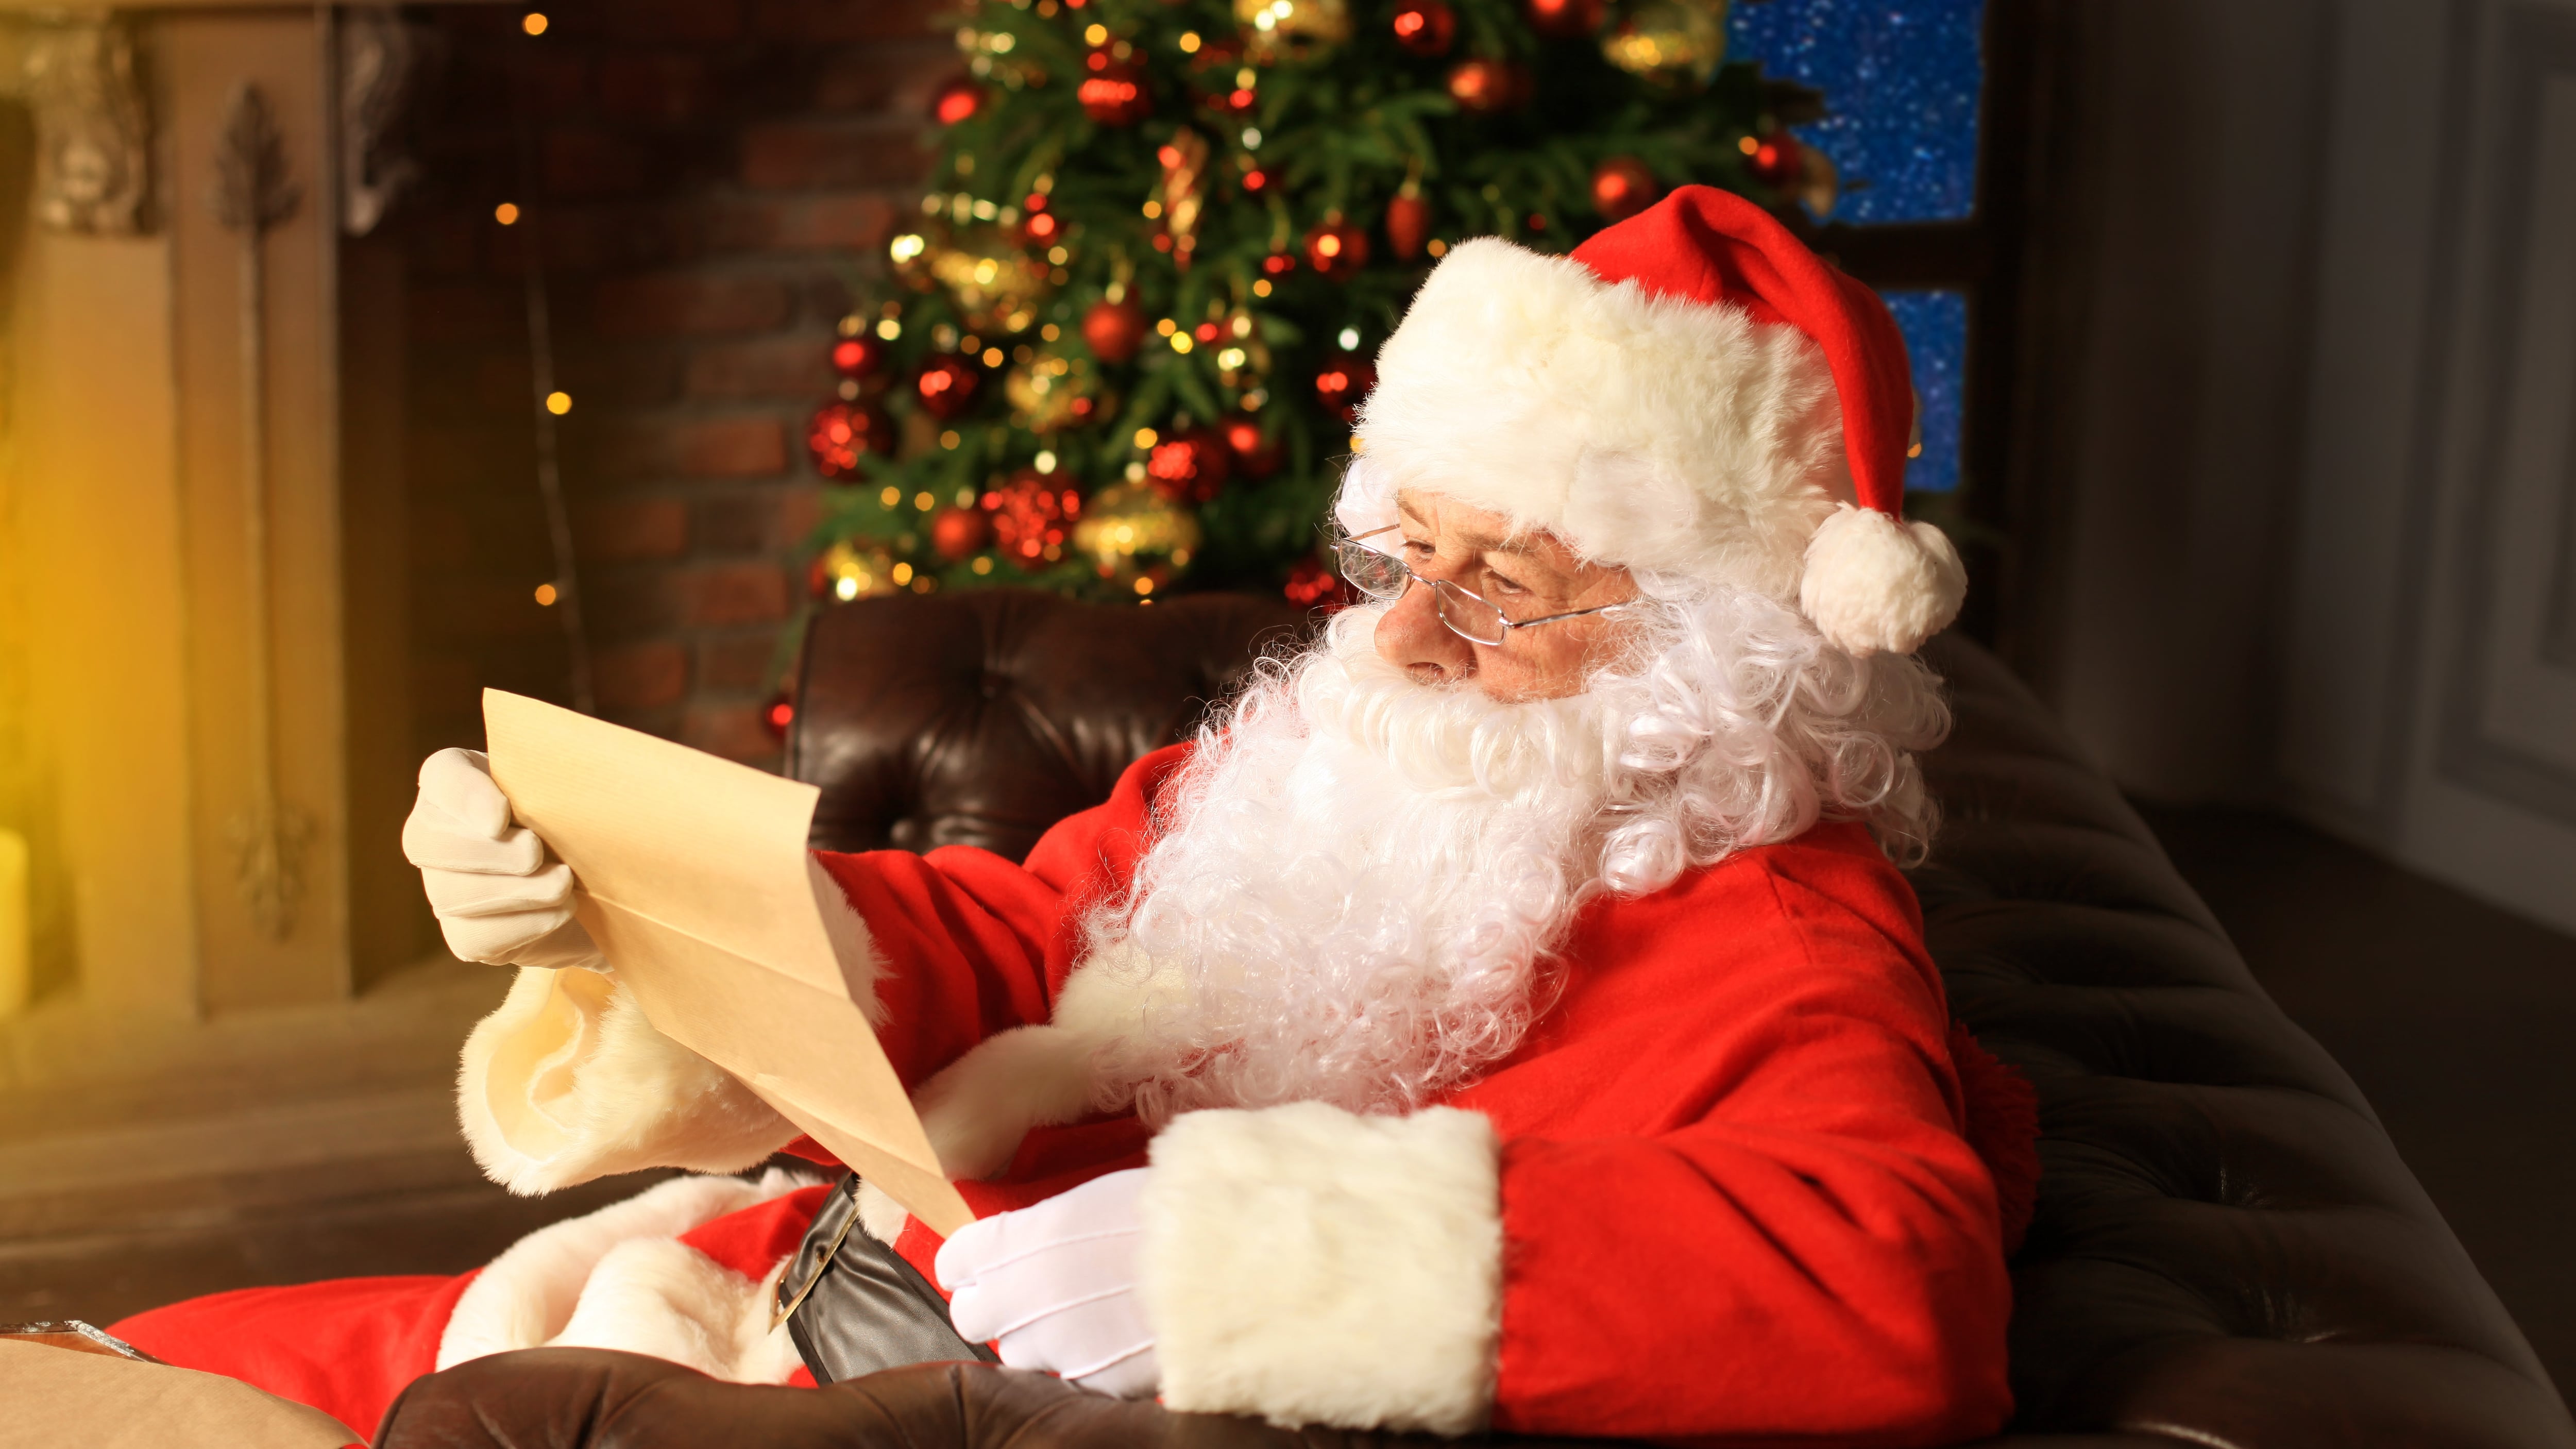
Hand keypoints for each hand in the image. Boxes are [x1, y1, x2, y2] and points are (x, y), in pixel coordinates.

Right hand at [402, 747, 601, 968]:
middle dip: (487, 852)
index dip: (463, 796)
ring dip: (514, 890)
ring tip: (563, 883)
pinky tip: (561, 911)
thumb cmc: (580, 824)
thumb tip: (558, 782)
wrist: (602, 890)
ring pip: (451, 894)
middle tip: (535, 853)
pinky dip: (523, 924)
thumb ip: (557, 777)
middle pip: (428, 841)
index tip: (500, 818)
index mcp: (461, 783)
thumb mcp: (572, 792)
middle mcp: (436, 834)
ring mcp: (443, 889)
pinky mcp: (465, 936)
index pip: (441, 775)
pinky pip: (475, 935)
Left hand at [936, 1168, 1158, 1398]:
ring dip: (1042, 1339)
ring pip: (1018, 1354)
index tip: (983, 1264)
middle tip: (1033, 1296)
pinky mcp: (1092, 1383)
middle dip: (996, 1307)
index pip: (954, 1261)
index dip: (970, 1263)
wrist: (1228, 1257)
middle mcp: (1023, 1298)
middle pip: (972, 1317)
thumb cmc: (1170, 1210)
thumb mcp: (1094, 1198)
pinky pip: (1071, 1378)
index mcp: (1018, 1241)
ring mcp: (1056, 1347)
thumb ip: (1046, 1227)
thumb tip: (1028, 1242)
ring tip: (1086, 1316)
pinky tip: (1118, 1336)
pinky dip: (1088, 1363)